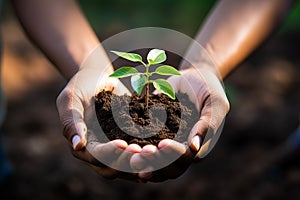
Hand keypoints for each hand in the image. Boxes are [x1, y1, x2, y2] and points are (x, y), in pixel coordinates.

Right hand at [56, 46, 142, 180]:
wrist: (99, 77)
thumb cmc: (81, 85)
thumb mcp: (71, 99)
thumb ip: (72, 121)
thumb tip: (77, 146)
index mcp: (83, 146)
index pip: (96, 156)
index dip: (109, 153)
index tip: (123, 143)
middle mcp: (100, 152)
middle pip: (114, 167)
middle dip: (129, 161)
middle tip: (144, 151)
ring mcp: (116, 149)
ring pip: (128, 165)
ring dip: (142, 161)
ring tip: (155, 152)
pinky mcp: (130, 141)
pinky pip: (140, 153)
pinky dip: (150, 154)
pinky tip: (163, 149)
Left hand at [130, 66, 229, 181]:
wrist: (193, 76)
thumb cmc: (208, 88)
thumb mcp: (215, 103)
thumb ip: (208, 125)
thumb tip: (194, 148)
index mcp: (198, 146)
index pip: (185, 158)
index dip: (173, 154)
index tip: (162, 144)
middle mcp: (182, 149)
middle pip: (168, 167)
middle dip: (154, 162)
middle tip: (139, 156)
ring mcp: (167, 144)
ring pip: (155, 162)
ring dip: (143, 161)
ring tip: (130, 156)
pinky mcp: (154, 135)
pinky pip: (144, 146)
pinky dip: (134, 150)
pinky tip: (123, 148)